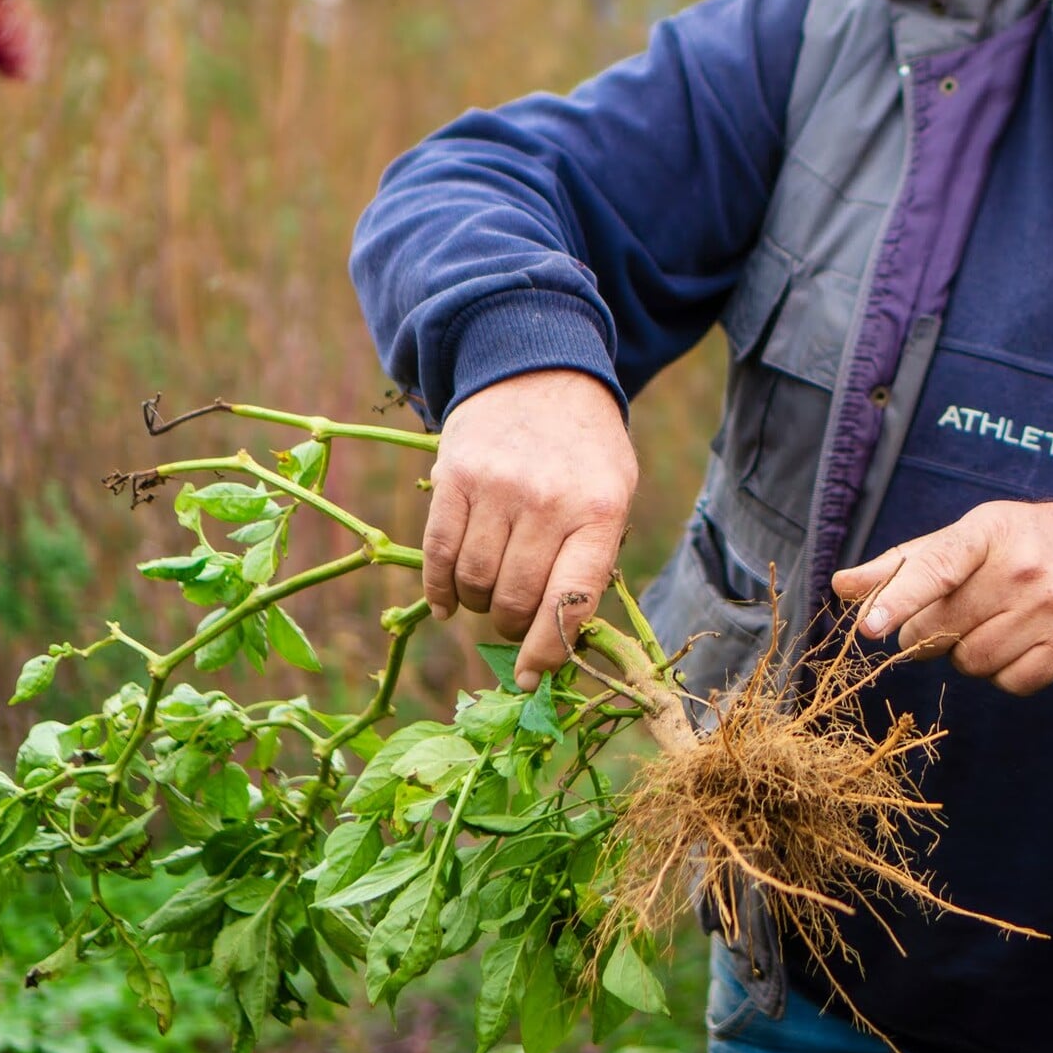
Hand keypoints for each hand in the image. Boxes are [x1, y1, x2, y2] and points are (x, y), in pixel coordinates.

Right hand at [423, 369, 635, 690]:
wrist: (540, 372)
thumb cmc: (584, 450)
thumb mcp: (613, 494)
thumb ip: (591, 559)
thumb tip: (563, 640)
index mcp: (598, 513)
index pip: (570, 603)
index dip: (549, 652)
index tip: (532, 679)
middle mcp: (547, 501)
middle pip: (514, 599)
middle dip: (512, 627)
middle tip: (514, 624)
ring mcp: (497, 488)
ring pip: (475, 582)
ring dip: (478, 605)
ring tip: (489, 596)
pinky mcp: (454, 476)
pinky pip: (438, 553)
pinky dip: (439, 588)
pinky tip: (448, 602)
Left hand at [831, 500, 1052, 695]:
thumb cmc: (1033, 543)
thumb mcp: (975, 535)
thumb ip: (907, 562)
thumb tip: (841, 585)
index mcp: (990, 531)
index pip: (936, 566)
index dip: (898, 598)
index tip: (869, 626)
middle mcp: (1023, 570)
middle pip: (941, 629)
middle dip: (930, 632)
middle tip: (952, 616)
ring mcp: (1051, 611)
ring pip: (972, 662)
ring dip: (968, 654)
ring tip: (994, 625)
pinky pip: (1010, 684)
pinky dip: (1004, 674)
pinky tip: (1021, 644)